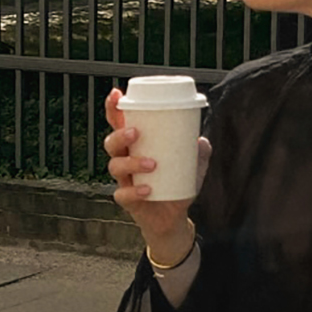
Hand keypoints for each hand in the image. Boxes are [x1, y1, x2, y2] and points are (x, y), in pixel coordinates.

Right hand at [104, 89, 211, 256]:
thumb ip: (199, 151)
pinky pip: (123, 195)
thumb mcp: (192, 166)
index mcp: (135, 146)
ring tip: (152, 164)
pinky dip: (134, 192)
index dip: (113, 108)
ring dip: (131, 162)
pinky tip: (147, 190)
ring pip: (115, 166)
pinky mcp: (128, 201)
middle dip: (119, 134)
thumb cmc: (176, 184)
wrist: (173, 217)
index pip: (118, 123)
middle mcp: (124, 160)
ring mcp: (124, 181)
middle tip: (136, 132)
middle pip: (110, 142)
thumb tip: (201, 139)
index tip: (116, 93)